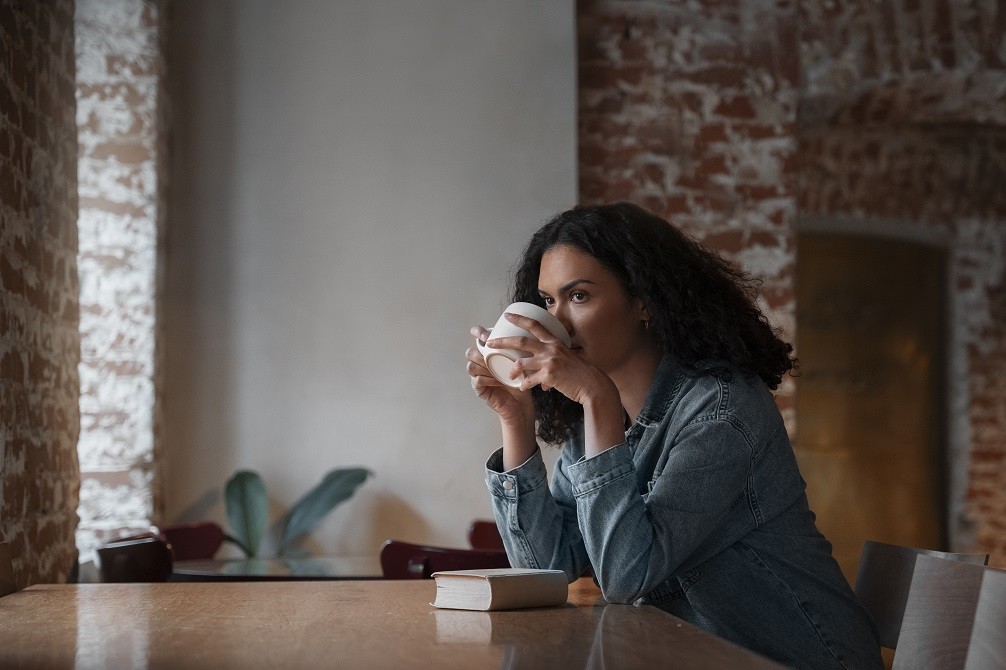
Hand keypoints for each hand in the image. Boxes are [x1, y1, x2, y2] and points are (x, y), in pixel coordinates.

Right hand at [466, 325, 534, 426]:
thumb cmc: (523, 380)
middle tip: (490, 348)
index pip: (477, 336)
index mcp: (490, 352)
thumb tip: (529, 331)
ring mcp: (478, 376)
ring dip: (484, 365)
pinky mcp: (478, 389)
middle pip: (470, 351)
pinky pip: (477, 380)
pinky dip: (487, 379)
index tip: (486, 334)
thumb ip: (521, 347)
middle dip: (479, 349)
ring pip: (472, 365)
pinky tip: (498, 380)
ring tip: (497, 368)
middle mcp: (481, 362)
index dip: (477, 332)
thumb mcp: (523, 360)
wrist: (522, 403)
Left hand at [488, 313, 617, 407]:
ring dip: (512, 370)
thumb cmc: (580, 373)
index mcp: (554, 342)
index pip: (535, 325)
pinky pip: (530, 381)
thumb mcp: (568, 357)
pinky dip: (525, 385)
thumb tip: (543, 362)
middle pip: (521, 341)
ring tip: (509, 376)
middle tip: (490, 343)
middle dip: (503, 341)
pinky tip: (523, 388)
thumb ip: (554, 355)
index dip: (520, 319)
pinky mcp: (549, 376)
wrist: (592, 385)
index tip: (507, 315)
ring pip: (522, 363)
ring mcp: (549, 362)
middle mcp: (551, 349)